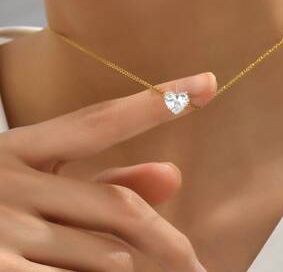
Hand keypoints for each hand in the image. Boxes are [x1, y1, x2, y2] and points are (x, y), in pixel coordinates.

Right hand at [0, 71, 216, 270]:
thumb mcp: (28, 185)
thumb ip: (101, 180)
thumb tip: (172, 174)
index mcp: (20, 149)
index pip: (102, 119)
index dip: (158, 101)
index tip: (207, 84)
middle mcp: (10, 182)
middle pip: (119, 206)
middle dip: (168, 240)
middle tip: (196, 264)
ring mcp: (1, 231)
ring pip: (106, 258)